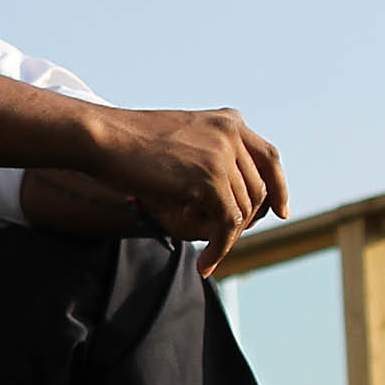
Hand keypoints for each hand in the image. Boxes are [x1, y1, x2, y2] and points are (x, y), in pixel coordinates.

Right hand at [79, 107, 288, 273]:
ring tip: (204, 253)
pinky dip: (219, 249)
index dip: (279, 187)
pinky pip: (228, 225)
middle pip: (259, 190)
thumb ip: (209, 158)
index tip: (281, 212)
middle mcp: (231, 133)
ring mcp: (223, 155)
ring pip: (245, 211)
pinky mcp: (211, 179)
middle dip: (246, 221)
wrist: (103, 139)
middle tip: (223, 243)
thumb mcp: (181, 142)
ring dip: (227, 239)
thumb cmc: (130, 145)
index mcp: (228, 121)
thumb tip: (232, 198)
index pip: (269, 157)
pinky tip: (203, 263)